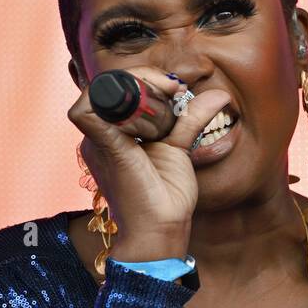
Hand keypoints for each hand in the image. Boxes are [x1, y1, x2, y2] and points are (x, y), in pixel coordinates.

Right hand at [68, 66, 230, 257]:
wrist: (161, 231)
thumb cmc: (164, 198)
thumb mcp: (178, 148)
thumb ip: (189, 119)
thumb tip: (218, 96)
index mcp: (113, 133)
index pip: (119, 89)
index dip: (146, 78)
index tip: (177, 88)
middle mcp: (99, 135)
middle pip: (111, 85)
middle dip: (145, 76)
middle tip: (175, 88)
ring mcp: (97, 142)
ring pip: (101, 90)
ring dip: (136, 83)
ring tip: (168, 94)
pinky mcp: (102, 148)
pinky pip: (89, 110)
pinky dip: (125, 99)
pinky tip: (158, 106)